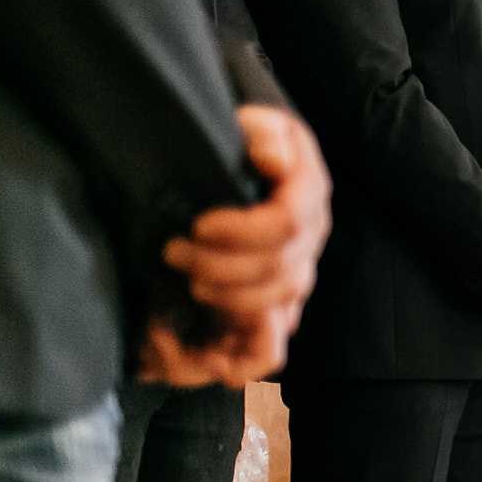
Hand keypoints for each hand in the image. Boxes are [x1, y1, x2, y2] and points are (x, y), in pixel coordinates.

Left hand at [144, 105, 333, 387]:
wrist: (235, 166)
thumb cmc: (237, 144)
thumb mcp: (248, 123)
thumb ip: (262, 132)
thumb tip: (271, 158)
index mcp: (309, 195)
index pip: (290, 226)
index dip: (243, 233)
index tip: (199, 225)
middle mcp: (309, 244)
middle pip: (280, 275)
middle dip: (219, 269)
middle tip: (172, 252)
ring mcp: (293, 282)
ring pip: (273, 317)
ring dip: (224, 305)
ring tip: (183, 286)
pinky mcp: (270, 311)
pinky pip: (263, 354)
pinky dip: (226, 359)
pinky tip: (177, 341)